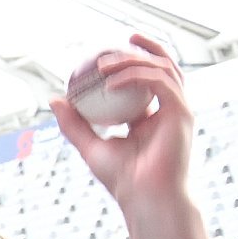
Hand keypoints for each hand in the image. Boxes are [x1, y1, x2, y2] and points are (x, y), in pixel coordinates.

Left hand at [54, 33, 192, 216]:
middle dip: (144, 48)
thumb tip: (55, 99)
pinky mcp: (182, 113)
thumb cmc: (122, 179)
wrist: (143, 197)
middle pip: (162, 67)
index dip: (134, 60)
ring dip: (134, 60)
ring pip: (163, 69)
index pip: (146, 79)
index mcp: (151, 116)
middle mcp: (168, 110)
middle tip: (120, 40)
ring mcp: (178, 110)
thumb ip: (74, 124)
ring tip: (105, 63)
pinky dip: (137, 77)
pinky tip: (111, 82)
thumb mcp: (90, 146)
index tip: (110, 51)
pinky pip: (161, 83)